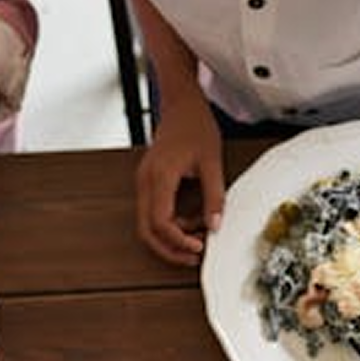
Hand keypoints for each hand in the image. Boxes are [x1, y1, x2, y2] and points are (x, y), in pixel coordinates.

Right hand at [133, 93, 225, 264]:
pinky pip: (153, 212)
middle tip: (193, 256)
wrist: (180, 104)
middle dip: (169, 249)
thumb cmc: (194, 125)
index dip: (178, 241)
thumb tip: (215, 225)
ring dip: (170, 237)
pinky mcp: (149, 182)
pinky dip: (171, 224)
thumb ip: (214, 196)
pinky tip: (192, 222)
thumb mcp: (212, 162)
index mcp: (160, 176)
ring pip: (147, 224)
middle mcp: (146, 181)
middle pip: (146, 230)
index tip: (198, 247)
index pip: (160, 222)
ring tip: (197, 237)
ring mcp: (144, 182)